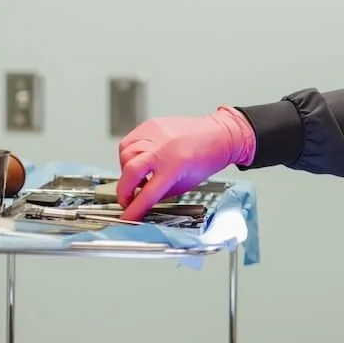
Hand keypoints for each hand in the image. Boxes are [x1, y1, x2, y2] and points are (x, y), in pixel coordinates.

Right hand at [116, 107, 254, 220]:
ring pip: (125, 155)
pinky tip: (139, 160)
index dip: (134, 210)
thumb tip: (141, 200)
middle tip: (127, 199)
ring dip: (126, 171)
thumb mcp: (185, 184)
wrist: (219, 134)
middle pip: (129, 172)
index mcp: (174, 167)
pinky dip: (129, 154)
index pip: (147, 194)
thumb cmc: (207, 158)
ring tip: (139, 177)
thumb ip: (161, 193)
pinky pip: (129, 141)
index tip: (127, 217)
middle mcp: (162, 149)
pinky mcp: (150, 125)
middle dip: (123, 191)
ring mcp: (154, 135)